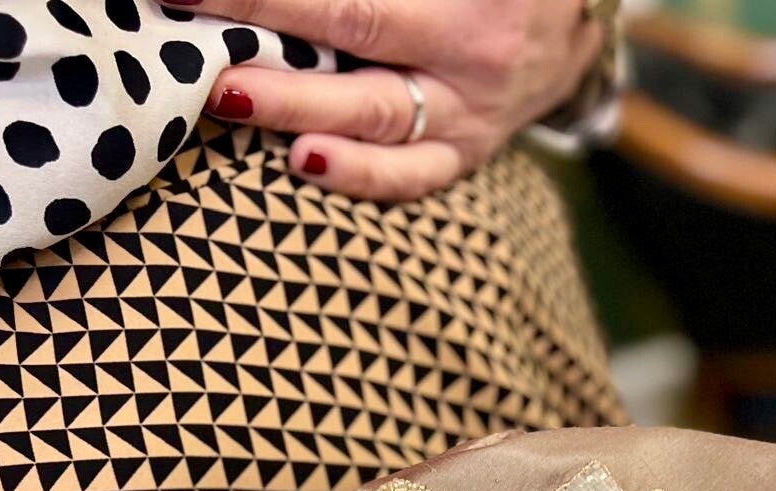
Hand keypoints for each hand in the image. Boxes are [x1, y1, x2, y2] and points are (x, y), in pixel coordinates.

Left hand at [200, 0, 602, 199]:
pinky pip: (410, 177)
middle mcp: (472, 50)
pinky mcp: (464, 156)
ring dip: (300, 108)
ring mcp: (470, 113)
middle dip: (270, 34)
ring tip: (231, 98)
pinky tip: (303, 164)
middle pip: (357, 34)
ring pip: (378, 118)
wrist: (574, 28)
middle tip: (201, 41)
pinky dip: (359, 176)